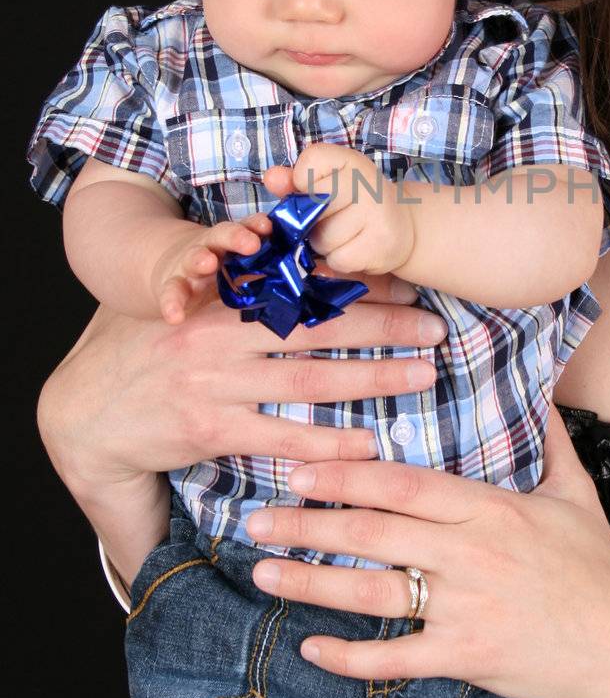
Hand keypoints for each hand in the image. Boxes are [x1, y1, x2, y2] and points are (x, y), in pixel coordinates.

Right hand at [38, 280, 444, 497]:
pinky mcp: (211, 429)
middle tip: (436, 326)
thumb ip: (233, 281)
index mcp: (222, 296)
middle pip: (321, 325)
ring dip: (374, 378)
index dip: (357, 283)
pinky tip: (369, 443)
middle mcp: (223, 334)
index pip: (302, 283)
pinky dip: (327, 441)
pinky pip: (280, 435)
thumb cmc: (142, 348)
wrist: (86, 412)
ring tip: (424, 375)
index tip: (405, 282)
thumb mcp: (182, 301)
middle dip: (385, 324)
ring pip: (312, 378)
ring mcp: (218, 383)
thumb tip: (296, 254)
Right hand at [150, 214, 272, 323]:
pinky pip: (171, 293)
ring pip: (196, 257)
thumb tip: (330, 274)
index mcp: (239, 242)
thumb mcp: (250, 262)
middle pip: (226, 236)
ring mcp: (191, 265)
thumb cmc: (227, 267)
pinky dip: (171, 303)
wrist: (176, 265)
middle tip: (251, 243)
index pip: (251, 229)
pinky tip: (175, 316)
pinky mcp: (173, 285)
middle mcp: (217, 248)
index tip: (270, 227)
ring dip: (201, 258)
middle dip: (238, 237)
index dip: (259, 227)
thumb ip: (283, 266)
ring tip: (207, 263)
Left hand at [247, 406, 609, 697]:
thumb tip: (541, 387)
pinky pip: (395, 658)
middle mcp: (470, 554)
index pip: (404, 484)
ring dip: (310, 582)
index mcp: (490, 509)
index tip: (301, 467)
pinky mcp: (465, 657)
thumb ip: (552, 439)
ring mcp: (465, 608)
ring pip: (371, 592)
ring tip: (262, 574)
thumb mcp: (579, 495)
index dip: (347, 474)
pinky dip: (349, 658)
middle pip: (373, 532)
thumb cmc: (599, 571)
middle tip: (255, 519)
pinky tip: (309, 650)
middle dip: (308, 524)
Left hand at [266, 143, 416, 278]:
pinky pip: (338, 260)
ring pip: (322, 240)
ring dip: (326, 245)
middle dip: (312, 222)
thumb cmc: (355, 202)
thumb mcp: (326, 184)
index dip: (302, 186)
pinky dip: (341, 260)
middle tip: (333, 218)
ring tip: (347, 235)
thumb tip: (271, 178)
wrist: (402, 225)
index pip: (303, 169)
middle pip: (309, 210)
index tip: (322, 190)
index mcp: (348, 160)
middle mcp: (365, 181)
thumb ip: (294, 182)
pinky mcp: (382, 243)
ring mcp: (376, 212)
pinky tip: (357, 248)